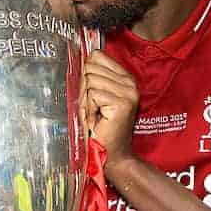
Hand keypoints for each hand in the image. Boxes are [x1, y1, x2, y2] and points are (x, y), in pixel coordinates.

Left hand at [81, 51, 139, 166]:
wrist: (112, 154)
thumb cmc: (101, 128)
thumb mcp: (97, 97)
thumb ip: (92, 77)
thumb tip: (80, 60)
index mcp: (125, 78)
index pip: (97, 56)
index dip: (86, 74)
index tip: (90, 93)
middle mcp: (130, 83)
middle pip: (90, 68)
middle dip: (84, 89)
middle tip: (93, 108)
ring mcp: (128, 92)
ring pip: (90, 81)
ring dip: (86, 101)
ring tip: (95, 114)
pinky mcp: (122, 103)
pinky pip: (92, 95)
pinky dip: (89, 109)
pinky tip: (97, 120)